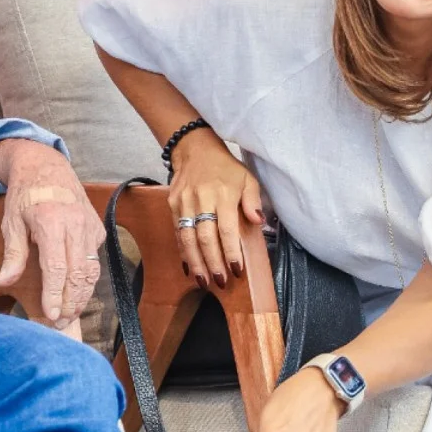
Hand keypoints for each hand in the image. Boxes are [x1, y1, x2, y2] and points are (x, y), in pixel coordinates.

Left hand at [0, 138, 104, 329]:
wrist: (47, 167)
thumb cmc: (26, 194)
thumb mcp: (12, 221)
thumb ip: (12, 254)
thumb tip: (2, 282)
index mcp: (52, 222)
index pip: (57, 268)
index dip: (55, 295)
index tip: (51, 315)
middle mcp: (76, 225)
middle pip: (79, 274)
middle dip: (71, 303)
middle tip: (61, 323)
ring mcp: (90, 226)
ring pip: (92, 270)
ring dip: (83, 296)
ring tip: (70, 314)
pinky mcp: (97, 229)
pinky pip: (95, 260)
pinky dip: (88, 280)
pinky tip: (76, 293)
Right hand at [167, 129, 263, 288]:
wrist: (194, 149)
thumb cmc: (225, 168)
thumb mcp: (247, 178)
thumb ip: (253, 200)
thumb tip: (258, 221)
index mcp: (223, 194)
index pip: (227, 229)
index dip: (231, 252)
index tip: (236, 270)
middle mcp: (202, 199)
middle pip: (205, 238)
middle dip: (213, 263)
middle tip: (220, 282)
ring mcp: (184, 202)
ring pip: (187, 238)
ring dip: (195, 263)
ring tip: (203, 281)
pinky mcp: (173, 204)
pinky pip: (178, 232)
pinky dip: (183, 252)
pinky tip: (189, 267)